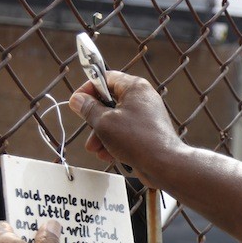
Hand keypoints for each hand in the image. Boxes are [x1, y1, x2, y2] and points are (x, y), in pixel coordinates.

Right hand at [68, 71, 187, 188]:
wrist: (164, 164)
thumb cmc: (137, 140)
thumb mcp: (104, 123)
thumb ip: (88, 109)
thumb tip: (77, 100)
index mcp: (134, 87)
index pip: (106, 78)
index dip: (88, 89)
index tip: (76, 102)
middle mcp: (142, 98)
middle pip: (109, 102)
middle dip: (95, 120)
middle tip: (88, 131)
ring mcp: (146, 116)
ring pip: (116, 120)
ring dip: (102, 135)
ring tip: (96, 149)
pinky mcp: (147, 132)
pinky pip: (125, 133)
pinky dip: (115, 142)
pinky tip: (109, 155)